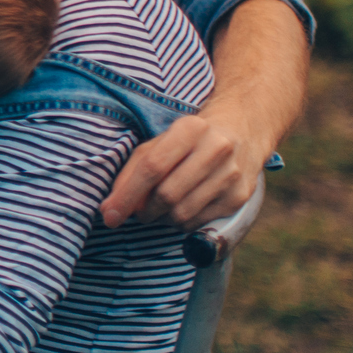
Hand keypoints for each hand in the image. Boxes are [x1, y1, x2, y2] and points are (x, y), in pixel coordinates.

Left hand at [100, 112, 259, 228]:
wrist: (242, 132)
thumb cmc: (189, 140)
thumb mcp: (159, 143)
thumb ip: (132, 172)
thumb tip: (111, 209)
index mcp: (190, 129)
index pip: (152, 167)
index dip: (127, 194)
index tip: (109, 215)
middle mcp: (216, 149)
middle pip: (167, 194)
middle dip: (145, 210)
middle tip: (139, 212)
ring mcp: (232, 174)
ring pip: (183, 213)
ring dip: (162, 219)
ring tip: (159, 209)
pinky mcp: (240, 196)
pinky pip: (200, 222)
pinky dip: (182, 223)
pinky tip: (181, 210)